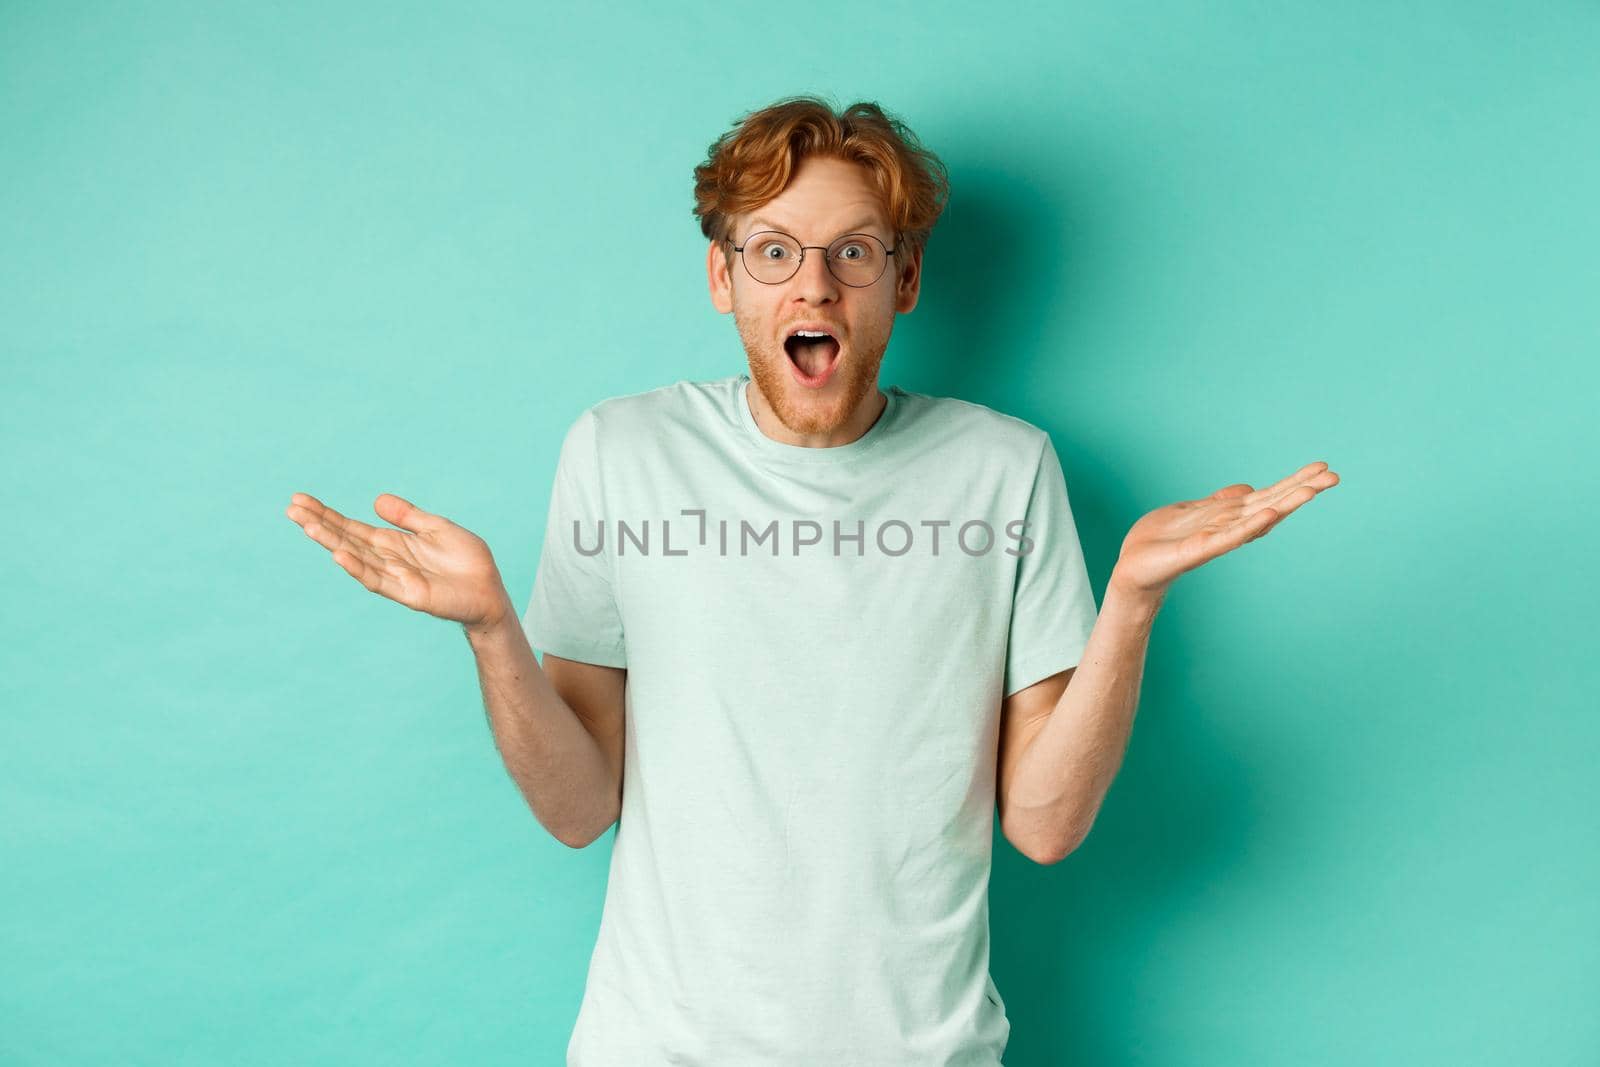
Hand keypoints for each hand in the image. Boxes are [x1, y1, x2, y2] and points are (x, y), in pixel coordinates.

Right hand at [285, 491, 511, 631]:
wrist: (490, 590)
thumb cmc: (466, 561)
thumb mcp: (436, 528)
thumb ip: (407, 516)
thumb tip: (376, 500)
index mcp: (393, 543)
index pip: (352, 528)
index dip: (327, 515)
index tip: (300, 499)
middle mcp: (388, 560)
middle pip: (346, 540)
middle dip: (319, 525)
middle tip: (291, 508)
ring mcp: (396, 577)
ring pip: (356, 558)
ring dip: (331, 543)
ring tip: (306, 526)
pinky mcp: (409, 593)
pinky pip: (378, 580)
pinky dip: (358, 568)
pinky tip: (338, 555)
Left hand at [1109, 460, 1340, 599]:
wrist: (1133, 569)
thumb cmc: (1161, 542)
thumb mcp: (1192, 511)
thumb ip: (1220, 502)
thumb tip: (1246, 489)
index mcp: (1228, 516)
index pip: (1268, 496)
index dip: (1294, 483)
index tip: (1322, 467)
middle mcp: (1229, 528)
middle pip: (1272, 505)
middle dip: (1302, 490)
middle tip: (1334, 476)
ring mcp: (1216, 539)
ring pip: (1257, 520)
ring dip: (1284, 505)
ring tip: (1311, 491)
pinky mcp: (1197, 550)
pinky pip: (1227, 538)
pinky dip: (1248, 528)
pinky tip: (1269, 516)